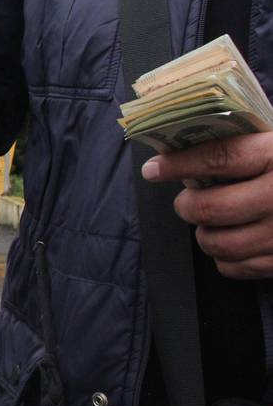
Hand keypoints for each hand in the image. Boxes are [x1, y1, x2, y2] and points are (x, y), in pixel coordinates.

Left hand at [142, 132, 272, 278]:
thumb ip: (251, 143)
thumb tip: (192, 137)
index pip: (220, 158)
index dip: (178, 163)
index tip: (154, 168)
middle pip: (211, 208)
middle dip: (187, 206)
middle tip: (185, 201)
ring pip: (219, 243)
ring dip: (203, 235)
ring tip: (207, 224)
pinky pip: (238, 268)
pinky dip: (225, 259)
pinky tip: (230, 244)